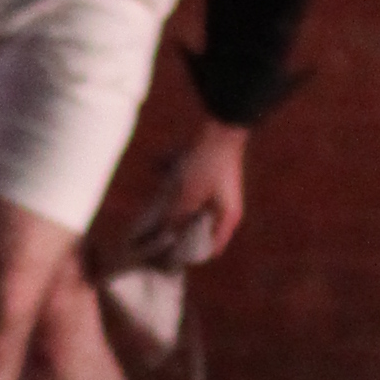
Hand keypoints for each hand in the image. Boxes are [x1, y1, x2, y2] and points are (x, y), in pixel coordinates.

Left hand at [122, 117, 249, 264]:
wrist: (222, 123)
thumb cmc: (208, 163)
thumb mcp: (186, 195)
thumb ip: (174, 218)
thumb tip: (162, 237)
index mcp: (227, 218)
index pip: (211, 248)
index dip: (189, 255)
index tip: (168, 255)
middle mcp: (225, 207)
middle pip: (198, 227)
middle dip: (175, 227)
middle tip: (154, 230)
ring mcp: (218, 190)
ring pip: (190, 205)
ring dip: (172, 201)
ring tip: (152, 199)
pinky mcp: (209, 173)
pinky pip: (187, 183)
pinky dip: (173, 178)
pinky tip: (155, 165)